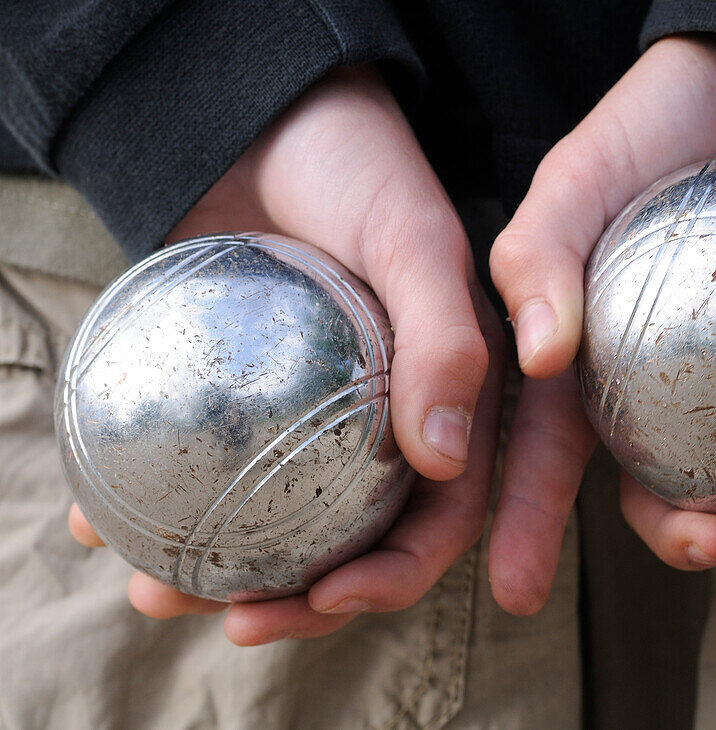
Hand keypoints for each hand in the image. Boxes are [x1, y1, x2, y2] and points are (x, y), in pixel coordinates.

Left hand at [68, 65, 504, 643]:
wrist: (262, 117)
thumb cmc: (357, 165)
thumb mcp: (414, 237)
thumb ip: (447, 338)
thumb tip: (446, 462)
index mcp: (449, 398)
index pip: (446, 511)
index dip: (404, 570)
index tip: (337, 595)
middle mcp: (384, 419)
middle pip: (359, 538)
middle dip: (307, 598)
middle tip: (240, 620)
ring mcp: (308, 414)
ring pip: (281, 519)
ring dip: (224, 571)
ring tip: (157, 592)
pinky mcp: (239, 397)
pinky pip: (205, 463)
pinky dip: (158, 498)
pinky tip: (103, 521)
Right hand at [487, 35, 715, 613]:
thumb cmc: (657, 126)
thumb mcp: (577, 177)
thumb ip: (540, 257)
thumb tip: (542, 358)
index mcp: (603, 366)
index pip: (554, 454)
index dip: (529, 525)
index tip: (515, 592)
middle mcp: (680, 390)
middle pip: (673, 492)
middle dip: (691, 541)